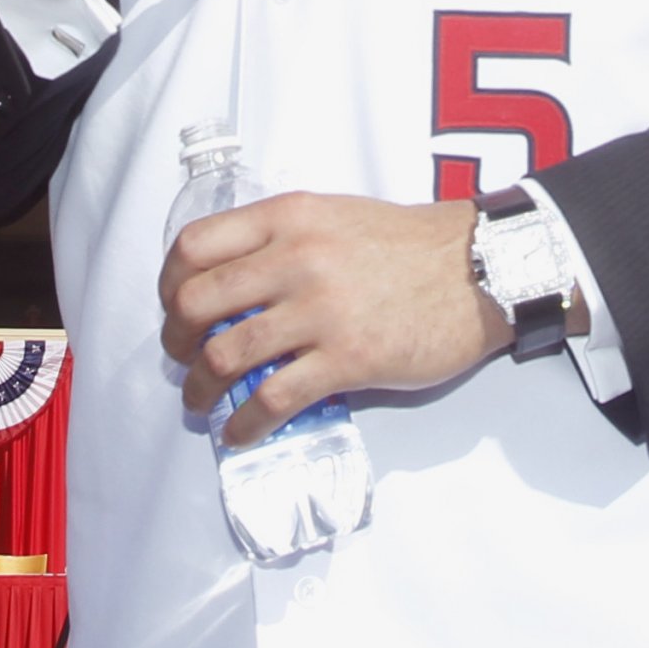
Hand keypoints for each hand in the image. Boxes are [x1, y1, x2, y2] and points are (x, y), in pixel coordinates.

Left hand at [161, 193, 507, 446]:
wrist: (478, 270)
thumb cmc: (408, 244)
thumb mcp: (334, 216)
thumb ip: (281, 239)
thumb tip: (231, 283)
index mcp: (288, 218)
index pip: (195, 245)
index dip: (170, 284)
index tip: (175, 307)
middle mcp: (296, 259)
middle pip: (197, 303)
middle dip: (176, 340)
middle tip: (183, 356)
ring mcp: (321, 311)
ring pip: (226, 356)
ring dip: (200, 388)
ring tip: (200, 402)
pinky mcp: (348, 359)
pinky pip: (273, 399)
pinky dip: (245, 423)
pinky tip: (240, 431)